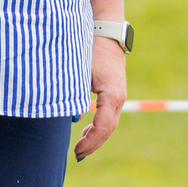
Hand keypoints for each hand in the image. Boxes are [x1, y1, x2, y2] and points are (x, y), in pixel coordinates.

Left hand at [76, 34, 127, 160]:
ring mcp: (118, 95)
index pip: (103, 126)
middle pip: (108, 129)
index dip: (90, 141)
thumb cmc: (89, 50)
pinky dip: (99, 126)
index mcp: (111, 95)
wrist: (105, 32)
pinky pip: (109, 115)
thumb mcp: (78, 73)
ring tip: (81, 146)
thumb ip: (72, 95)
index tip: (77, 150)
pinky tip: (86, 130)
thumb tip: (68, 117)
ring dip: (96, 136)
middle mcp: (118, 97)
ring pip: (110, 124)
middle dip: (93, 144)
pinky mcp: (114, 91)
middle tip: (77, 154)